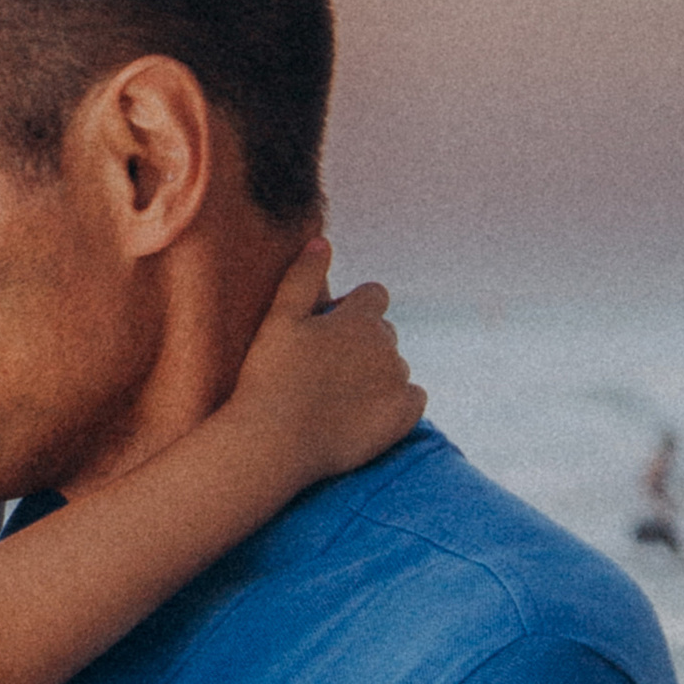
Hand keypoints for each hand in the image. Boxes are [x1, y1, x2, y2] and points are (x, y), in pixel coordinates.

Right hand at [228, 238, 425, 483]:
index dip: (355, 311)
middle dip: (365, 346)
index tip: (331, 333)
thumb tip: (323, 241)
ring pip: (396, 368)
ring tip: (340, 400)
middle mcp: (386, 345)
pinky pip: (414, 399)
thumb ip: (303, 278)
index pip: (375, 296)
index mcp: (360, 317)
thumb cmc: (269, 379)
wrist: (273, 442)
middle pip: (385, 335)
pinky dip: (398, 404)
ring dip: (376, 377)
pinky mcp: (402, 415)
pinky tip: (367, 415)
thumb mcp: (278, 320)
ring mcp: (396, 381)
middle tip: (328, 373)